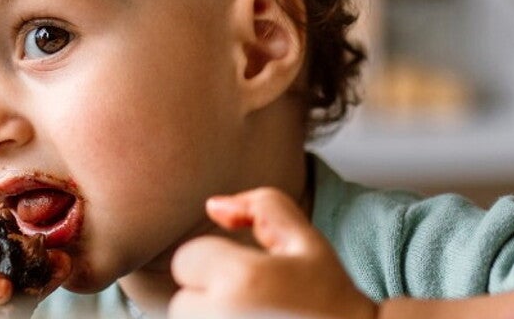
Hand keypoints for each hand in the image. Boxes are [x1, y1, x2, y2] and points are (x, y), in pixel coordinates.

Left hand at [170, 187, 377, 318]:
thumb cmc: (330, 297)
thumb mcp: (305, 240)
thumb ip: (262, 207)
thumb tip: (214, 206)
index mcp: (238, 279)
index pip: (187, 260)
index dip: (217, 263)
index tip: (249, 276)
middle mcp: (219, 317)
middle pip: (183, 300)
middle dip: (210, 298)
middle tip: (256, 302)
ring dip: (212, 318)